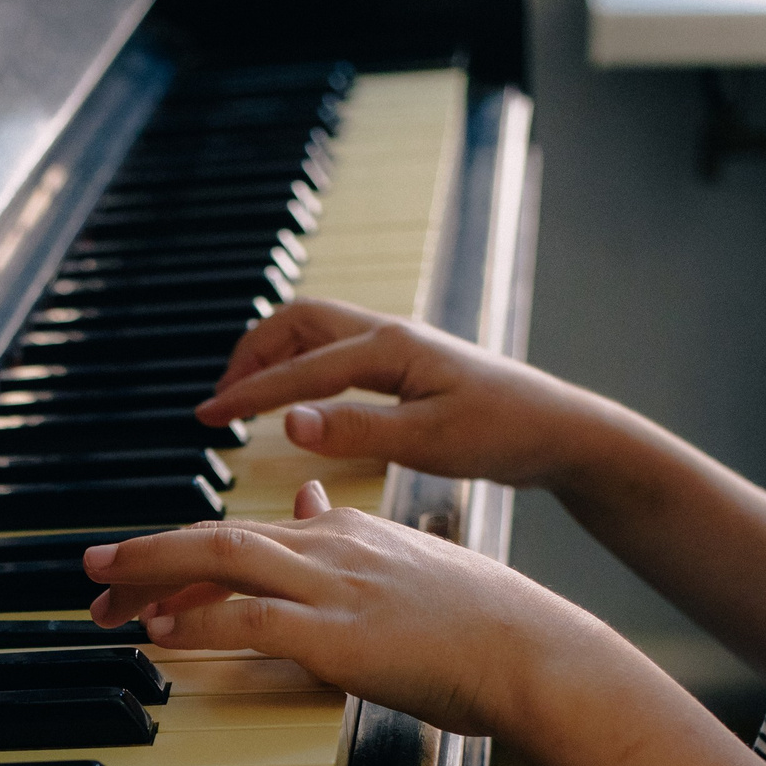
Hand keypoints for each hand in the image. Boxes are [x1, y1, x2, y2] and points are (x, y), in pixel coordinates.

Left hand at [83, 480, 591, 736]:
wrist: (534, 651)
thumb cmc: (484, 624)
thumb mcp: (412, 561)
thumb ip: (350, 534)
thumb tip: (300, 499)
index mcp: (348, 533)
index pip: (249, 529)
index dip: (187, 548)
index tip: (145, 567)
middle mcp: (332, 549)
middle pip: (216, 535)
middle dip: (146, 554)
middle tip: (92, 571)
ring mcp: (333, 590)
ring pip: (220, 563)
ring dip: (151, 578)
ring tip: (100, 597)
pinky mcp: (337, 637)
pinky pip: (250, 621)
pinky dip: (198, 623)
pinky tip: (160, 633)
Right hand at [196, 298, 598, 488]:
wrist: (560, 431)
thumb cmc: (504, 434)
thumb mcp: (428, 442)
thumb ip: (355, 431)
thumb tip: (287, 423)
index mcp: (388, 348)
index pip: (298, 368)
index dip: (246, 394)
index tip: (205, 418)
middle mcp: (388, 334)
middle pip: (296, 323)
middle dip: (250, 356)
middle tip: (218, 401)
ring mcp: (398, 346)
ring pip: (315, 332)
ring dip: (273, 357)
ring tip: (244, 397)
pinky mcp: (407, 365)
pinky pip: (336, 351)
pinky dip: (301, 367)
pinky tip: (298, 402)